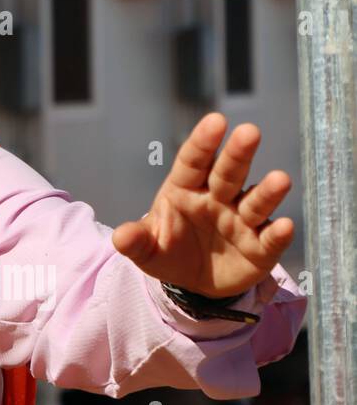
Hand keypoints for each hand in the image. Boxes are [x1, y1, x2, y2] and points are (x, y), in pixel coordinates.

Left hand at [112, 113, 293, 298]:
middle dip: (238, 153)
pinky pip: (270, 239)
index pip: (193, 161)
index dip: (203, 142)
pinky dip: (278, 234)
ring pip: (255, 202)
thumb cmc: (167, 251)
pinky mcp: (260, 248)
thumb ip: (135, 240)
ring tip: (280, 179)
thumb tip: (120, 237)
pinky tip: (284, 226)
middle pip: (228, 173)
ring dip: (267, 191)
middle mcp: (218, 199)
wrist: (191, 283)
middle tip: (250, 131)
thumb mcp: (146, 248)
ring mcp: (241, 222)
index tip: (215, 120)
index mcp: (185, 189)